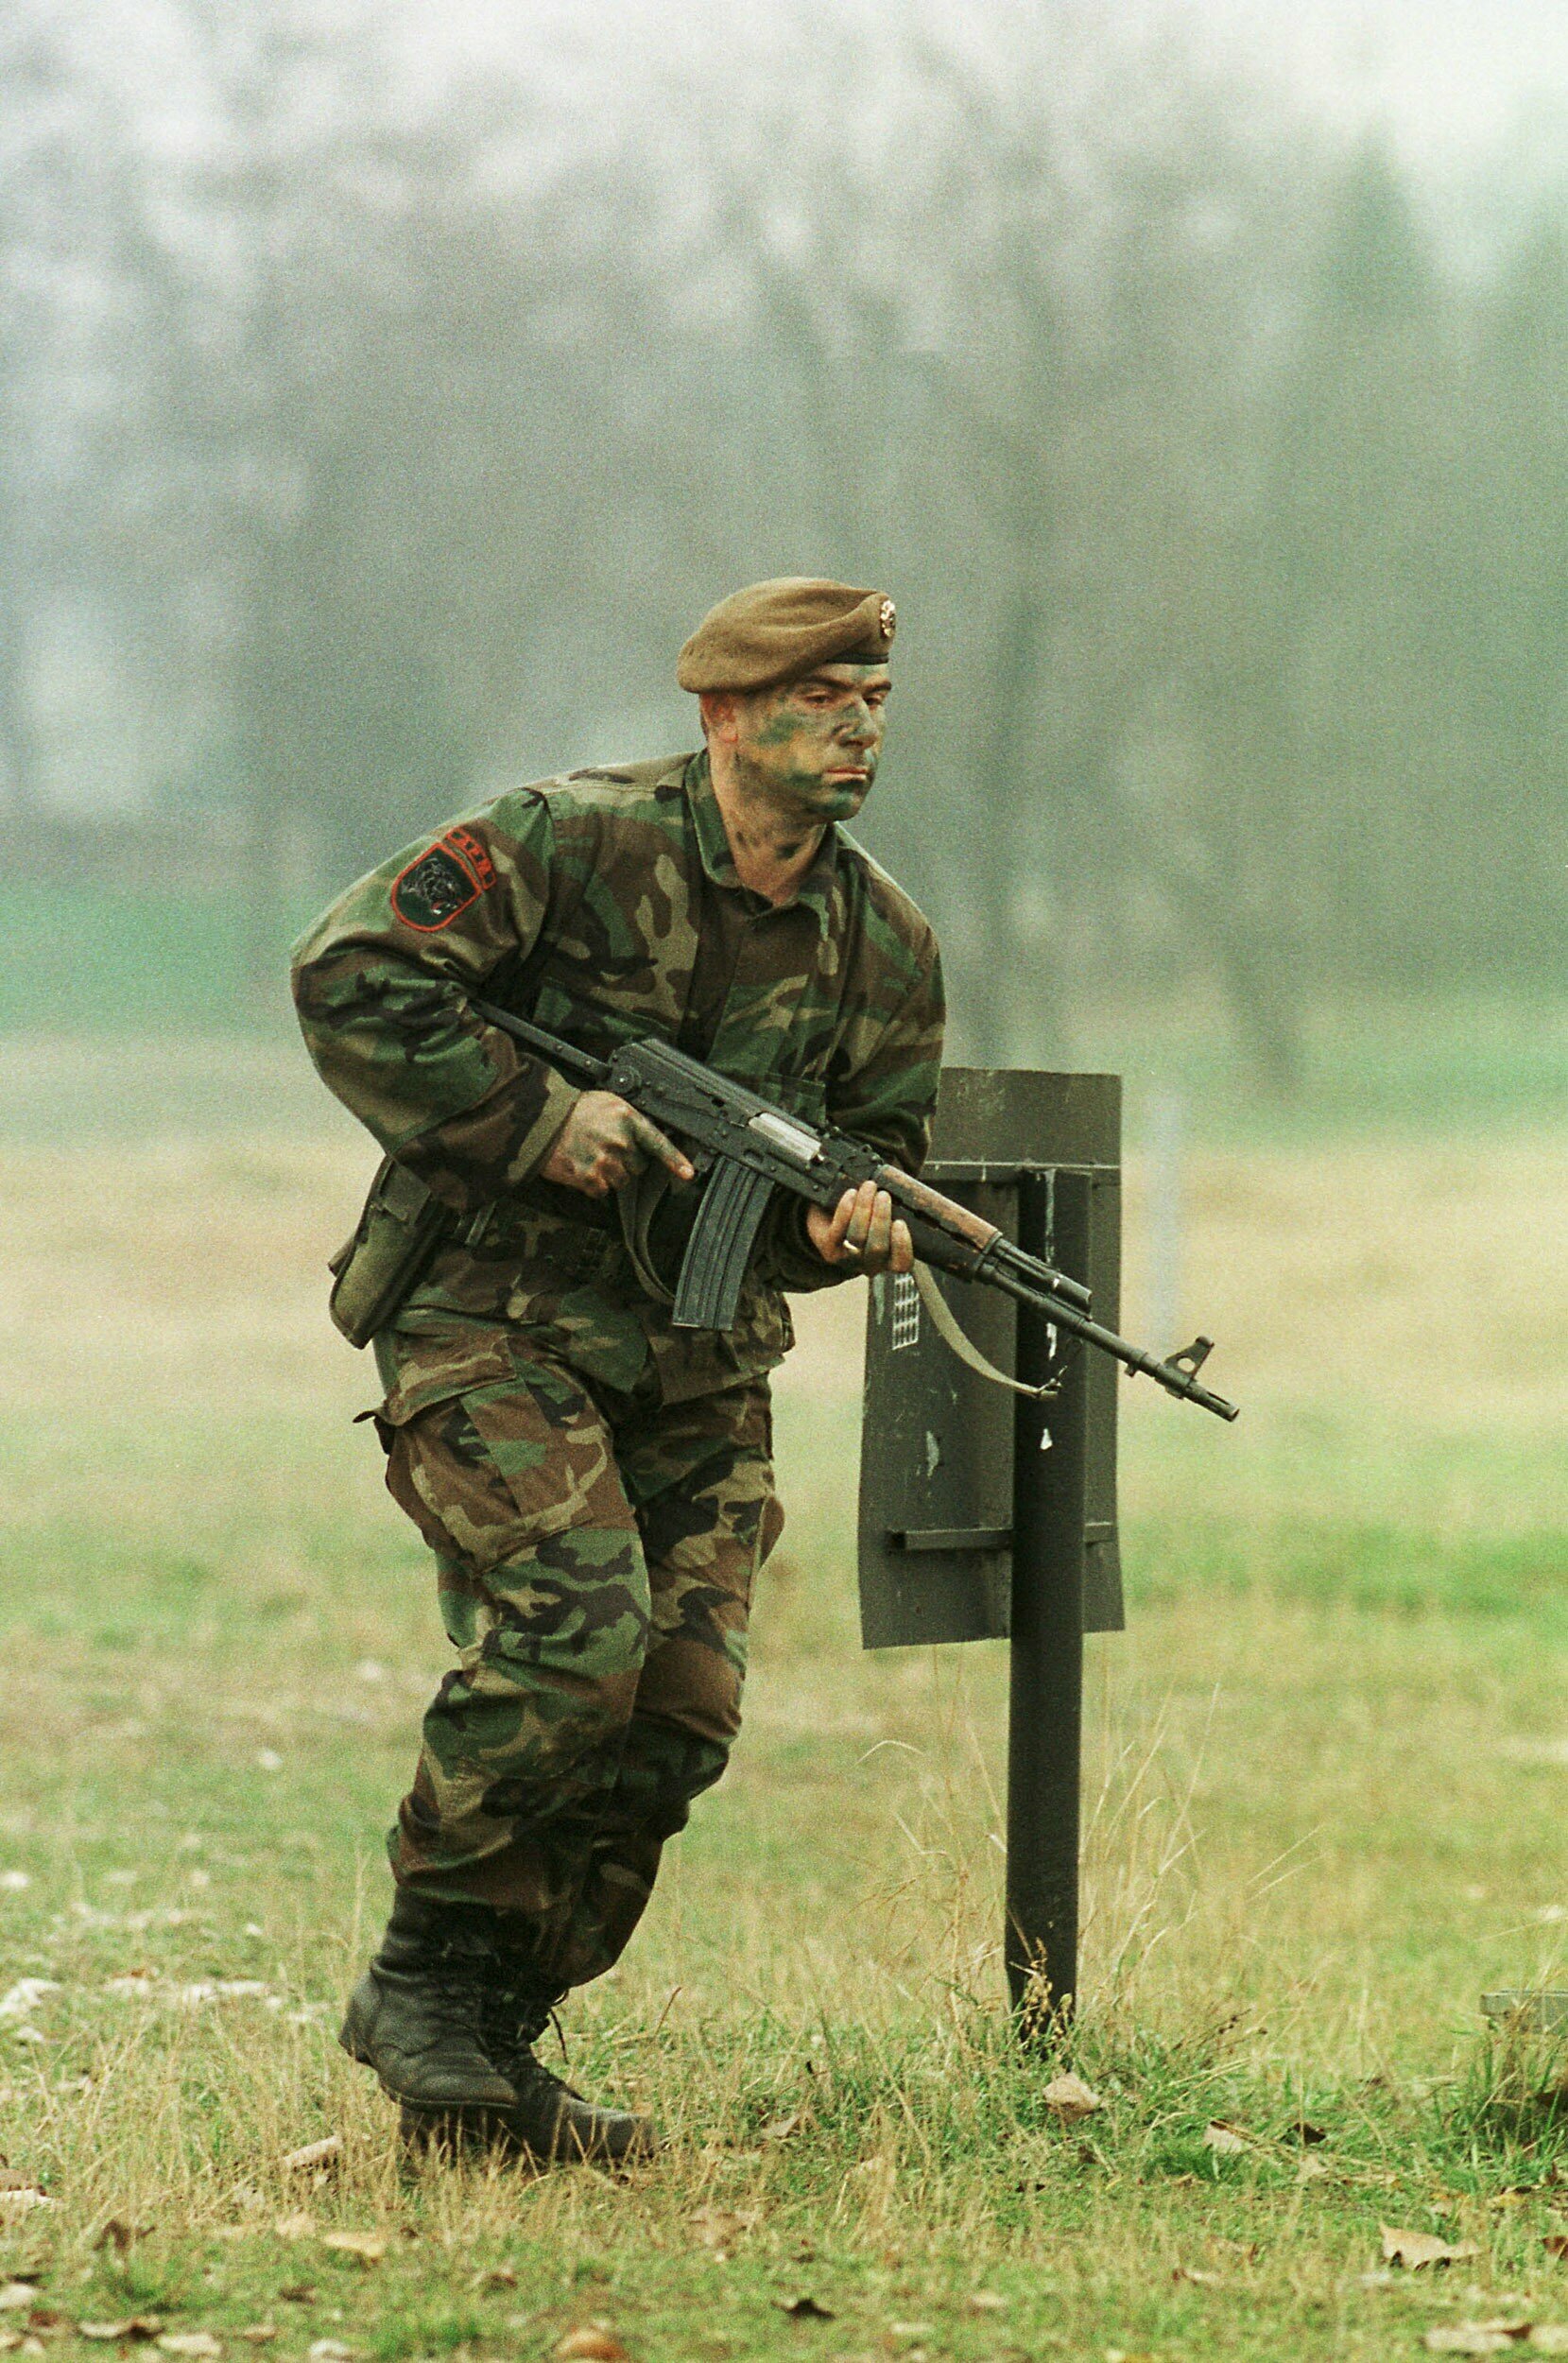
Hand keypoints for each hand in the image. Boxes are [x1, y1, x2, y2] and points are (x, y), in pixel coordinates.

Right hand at [541, 1090, 694, 1199]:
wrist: (541, 1121)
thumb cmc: (573, 1111)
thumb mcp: (608, 1104)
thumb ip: (629, 1121)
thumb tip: (645, 1139)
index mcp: (627, 1119)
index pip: (658, 1143)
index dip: (675, 1160)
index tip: (688, 1174)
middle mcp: (619, 1141)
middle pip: (638, 1166)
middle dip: (627, 1161)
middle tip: (607, 1149)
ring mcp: (605, 1162)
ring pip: (621, 1181)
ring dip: (610, 1174)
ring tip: (592, 1156)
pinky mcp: (589, 1178)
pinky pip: (602, 1191)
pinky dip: (594, 1184)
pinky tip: (583, 1167)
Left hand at [806, 1179, 913, 1274]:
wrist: (828, 1215)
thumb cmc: (866, 1214)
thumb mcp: (884, 1215)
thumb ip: (897, 1213)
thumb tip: (905, 1198)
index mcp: (890, 1259)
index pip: (902, 1264)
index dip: (902, 1245)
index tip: (900, 1222)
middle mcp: (870, 1264)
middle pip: (877, 1248)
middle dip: (881, 1218)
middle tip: (883, 1195)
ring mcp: (848, 1258)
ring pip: (858, 1237)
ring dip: (864, 1209)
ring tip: (869, 1187)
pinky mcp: (829, 1248)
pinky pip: (838, 1230)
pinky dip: (846, 1209)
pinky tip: (851, 1193)